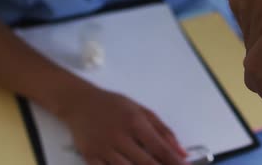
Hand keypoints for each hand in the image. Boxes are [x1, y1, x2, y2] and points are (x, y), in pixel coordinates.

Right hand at [60, 87, 187, 164]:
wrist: (79, 103)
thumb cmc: (113, 105)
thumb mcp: (141, 111)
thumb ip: (163, 131)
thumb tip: (182, 152)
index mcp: (135, 123)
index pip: (160, 148)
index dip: (174, 162)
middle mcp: (120, 137)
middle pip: (146, 163)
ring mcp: (104, 149)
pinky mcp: (90, 157)